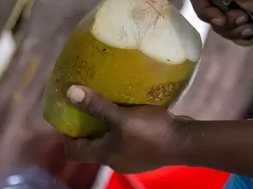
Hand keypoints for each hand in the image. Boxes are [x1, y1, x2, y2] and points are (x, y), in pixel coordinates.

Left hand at [63, 85, 183, 173]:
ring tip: (106, 103)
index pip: (74, 151)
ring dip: (105, 125)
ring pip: (110, 141)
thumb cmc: (151, 132)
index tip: (67, 114)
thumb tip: (70, 92)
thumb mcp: (121, 116)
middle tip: (85, 104)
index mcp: (105, 155)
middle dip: (87, 126)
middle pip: (91, 146)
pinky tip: (128, 109)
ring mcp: (132, 157)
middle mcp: (115, 160)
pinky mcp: (146, 150)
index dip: (66, 135)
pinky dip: (122, 126)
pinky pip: (126, 138)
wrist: (186, 142)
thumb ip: (97, 105)